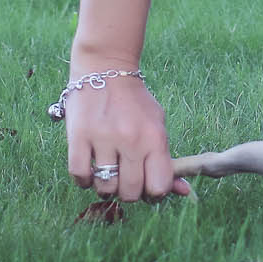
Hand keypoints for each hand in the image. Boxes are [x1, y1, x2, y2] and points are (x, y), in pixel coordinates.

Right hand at [63, 71, 190, 201]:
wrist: (105, 69)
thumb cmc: (135, 104)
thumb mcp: (157, 126)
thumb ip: (166, 160)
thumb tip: (184, 192)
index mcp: (154, 138)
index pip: (159, 186)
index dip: (153, 192)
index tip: (146, 184)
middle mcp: (131, 139)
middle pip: (131, 192)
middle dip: (128, 191)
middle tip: (124, 178)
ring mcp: (103, 138)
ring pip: (105, 188)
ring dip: (105, 187)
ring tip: (106, 172)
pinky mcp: (78, 136)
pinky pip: (80, 176)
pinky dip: (84, 179)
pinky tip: (89, 168)